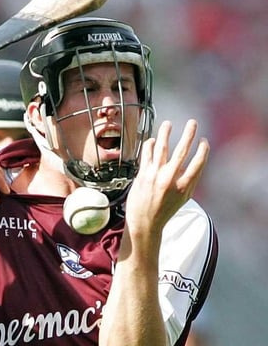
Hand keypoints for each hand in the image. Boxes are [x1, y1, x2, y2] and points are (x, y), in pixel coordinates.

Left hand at [125, 119, 209, 237]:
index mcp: (184, 187)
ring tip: (168, 123)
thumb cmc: (165, 210)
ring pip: (161, 148)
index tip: (204, 141)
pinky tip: (152, 140)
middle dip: (188, 134)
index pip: (198, 163)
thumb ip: (189, 180)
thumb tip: (192, 163)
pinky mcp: (142, 174)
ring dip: (165, 133)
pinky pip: (146, 154)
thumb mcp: (184, 198)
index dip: (202, 150)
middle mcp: (169, 179)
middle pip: (181, 151)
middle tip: (193, 122)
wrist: (144, 222)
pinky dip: (149, 144)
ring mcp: (154, 175)